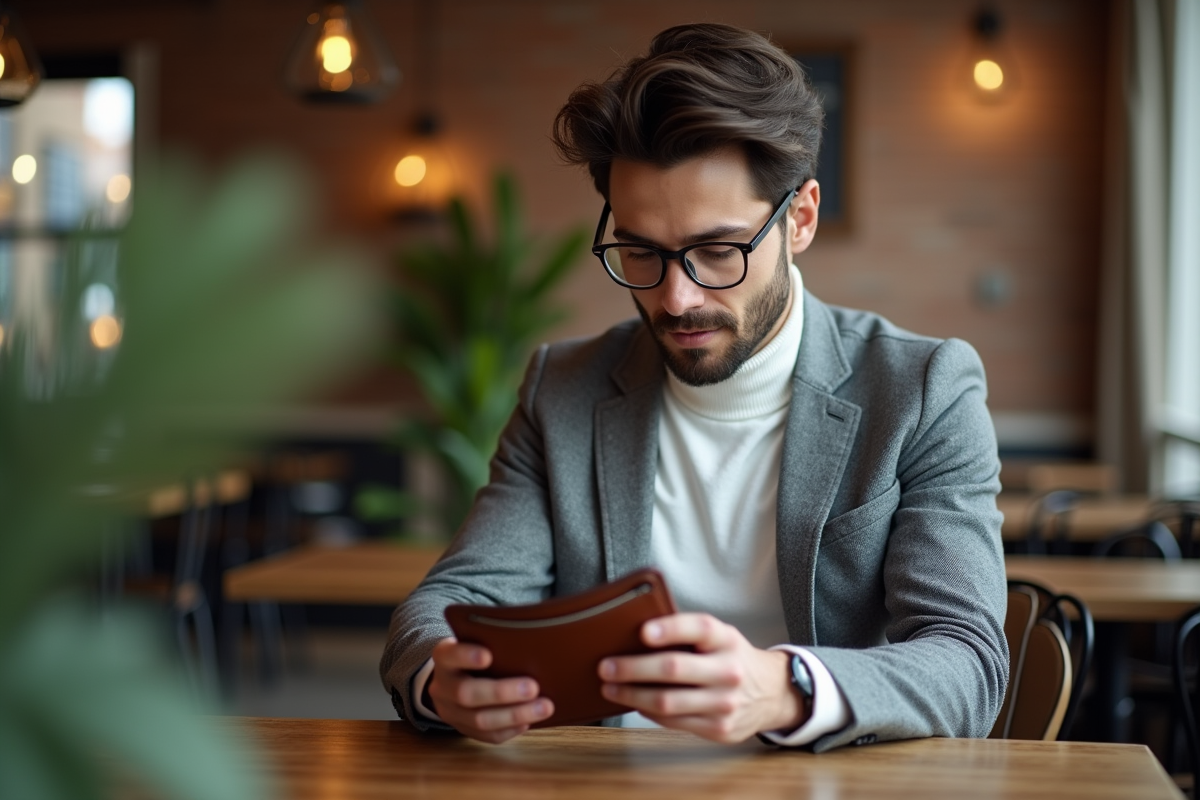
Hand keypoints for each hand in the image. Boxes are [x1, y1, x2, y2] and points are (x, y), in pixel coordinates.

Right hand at [427, 637, 553, 743]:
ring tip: (543, 707)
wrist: (455, 677)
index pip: (448, 655)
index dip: (466, 656)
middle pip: (465, 693)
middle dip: (502, 692)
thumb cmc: (476, 652)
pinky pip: (486, 736)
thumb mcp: (476, 640)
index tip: (488, 656)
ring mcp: (449, 711)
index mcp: (443, 658)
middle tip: (533, 687)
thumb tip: (534, 645)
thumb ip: (494, 641)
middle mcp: (442, 686)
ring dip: (514, 715)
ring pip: (478, 720)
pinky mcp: (462, 729)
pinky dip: (510, 730)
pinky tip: (529, 721)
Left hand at [597, 614, 807, 742]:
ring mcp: (726, 703)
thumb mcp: (720, 637)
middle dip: (633, 668)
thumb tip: (634, 636)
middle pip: (674, 669)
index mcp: (727, 639)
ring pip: (668, 702)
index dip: (670, 629)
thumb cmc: (731, 657)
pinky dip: (649, 712)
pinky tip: (635, 704)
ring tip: (610, 688)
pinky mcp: (720, 728)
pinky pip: (674, 722)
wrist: (772, 692)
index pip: (698, 628)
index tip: (642, 631)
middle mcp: (729, 670)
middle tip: (606, 666)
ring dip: (632, 696)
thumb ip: (687, 634)